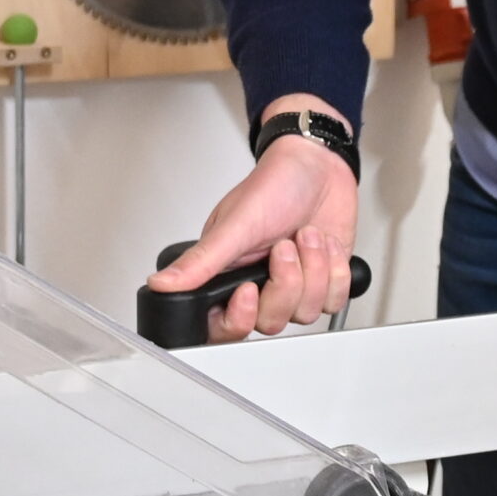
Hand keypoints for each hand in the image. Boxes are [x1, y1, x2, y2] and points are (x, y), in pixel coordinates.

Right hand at [145, 98, 356, 341]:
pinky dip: (335, 270)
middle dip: (285, 282)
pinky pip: (334, 301)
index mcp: (228, 276)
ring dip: (313, 269)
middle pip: (271, 322)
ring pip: (305, 312)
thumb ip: (202, 260)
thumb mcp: (235, 223)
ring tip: (306, 235)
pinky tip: (325, 244)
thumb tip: (161, 284)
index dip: (240, 318)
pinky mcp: (323, 281)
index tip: (249, 289)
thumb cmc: (275, 186)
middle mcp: (260, 286)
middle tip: (284, 246)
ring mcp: (293, 286)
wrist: (319, 167)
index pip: (224, 328)